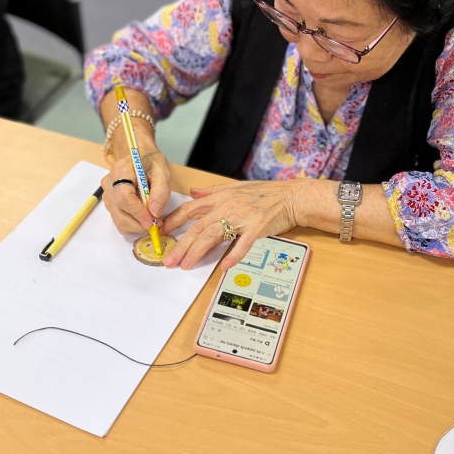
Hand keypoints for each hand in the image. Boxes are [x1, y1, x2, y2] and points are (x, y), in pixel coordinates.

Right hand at [100, 145, 170, 234]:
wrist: (138, 155)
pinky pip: (118, 220)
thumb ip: (161, 191)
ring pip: (118, 220)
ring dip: (136, 226)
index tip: (152, 220)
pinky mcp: (110, 203)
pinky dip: (132, 225)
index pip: (124, 196)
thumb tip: (155, 213)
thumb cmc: (150, 162)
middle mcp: (109, 184)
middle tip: (156, 223)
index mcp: (122, 171)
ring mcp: (107, 194)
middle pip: (118, 212)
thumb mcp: (162, 171)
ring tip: (151, 218)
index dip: (137, 212)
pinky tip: (142, 217)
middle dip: (138, 224)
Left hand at [160, 180, 301, 269]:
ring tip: (186, 265)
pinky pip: (243, 243)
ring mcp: (243, 217)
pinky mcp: (257, 228)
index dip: (174, 221)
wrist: (291, 196)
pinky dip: (234, 255)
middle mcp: (228, 206)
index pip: (191, 209)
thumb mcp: (235, 187)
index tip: (162, 232)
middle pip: (199, 227)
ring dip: (198, 251)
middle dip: (181, 245)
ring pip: (214, 235)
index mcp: (221, 198)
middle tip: (169, 260)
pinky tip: (225, 266)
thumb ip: (212, 192)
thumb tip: (193, 193)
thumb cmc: (266, 193)